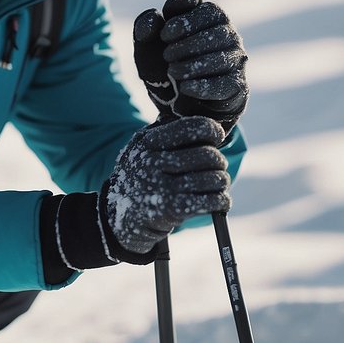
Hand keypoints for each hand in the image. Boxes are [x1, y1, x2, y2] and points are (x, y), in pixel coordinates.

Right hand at [99, 116, 231, 262]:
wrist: (121, 214)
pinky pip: (212, 201)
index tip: (215, 137)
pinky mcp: (172, 209)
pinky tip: (219, 201)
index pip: (193, 127)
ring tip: (217, 183)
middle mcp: (152, 162)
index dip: (212, 130)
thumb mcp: (143, 146)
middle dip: (219, 161)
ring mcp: (162, 187)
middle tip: (216, 166)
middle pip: (208, 155)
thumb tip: (212, 128)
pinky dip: (222, 201)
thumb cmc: (143, 174)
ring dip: (222, 181)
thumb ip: (169, 131)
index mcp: (147, 141)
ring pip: (214, 178)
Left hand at [133, 0, 248, 135]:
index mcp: (206, 19)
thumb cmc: (162, 70)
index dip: (186, 14)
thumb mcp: (146, 49)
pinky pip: (225, 83)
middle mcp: (227, 35)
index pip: (205, 6)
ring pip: (222, 56)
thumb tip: (153, 17)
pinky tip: (185, 88)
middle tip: (166, 55)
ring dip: (193, 63)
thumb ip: (144, 29)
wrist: (173, 110)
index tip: (164, 33)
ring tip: (172, 71)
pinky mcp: (237, 86)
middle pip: (217, 27)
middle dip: (187, 41)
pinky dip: (202, 85)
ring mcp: (236, 60)